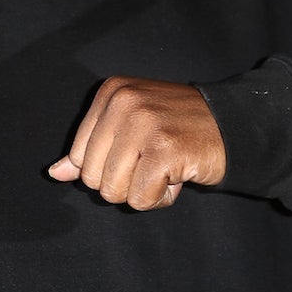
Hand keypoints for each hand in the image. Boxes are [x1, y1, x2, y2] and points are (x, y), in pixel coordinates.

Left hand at [47, 77, 225, 209]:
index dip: (108, 169)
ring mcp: (145, 123)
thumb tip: (55, 173)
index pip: (77, 157)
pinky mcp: (165, 149)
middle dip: (124, 183)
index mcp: (110, 93)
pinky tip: (178, 176)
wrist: (236, 126)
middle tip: (154, 162)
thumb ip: (90, 151)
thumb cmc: (178, 130)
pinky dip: (161, 197)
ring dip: (144, 191)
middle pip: (92, 177)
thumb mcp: (129, 129)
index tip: (137, 153)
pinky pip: (141, 198)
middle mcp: (124, 102)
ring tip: (166, 167)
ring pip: (114, 191)